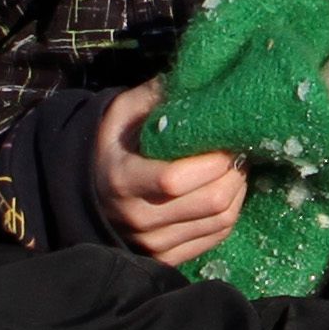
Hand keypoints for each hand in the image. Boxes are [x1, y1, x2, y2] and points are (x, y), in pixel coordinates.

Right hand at [94, 78, 247, 268]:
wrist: (89, 191)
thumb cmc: (114, 143)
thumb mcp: (124, 110)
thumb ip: (158, 94)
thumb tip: (200, 72)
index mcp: (122, 179)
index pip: (175, 178)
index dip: (213, 158)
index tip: (226, 136)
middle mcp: (137, 218)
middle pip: (211, 201)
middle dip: (235, 170)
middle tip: (239, 149)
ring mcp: (153, 243)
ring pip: (221, 219)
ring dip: (239, 189)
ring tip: (234, 167)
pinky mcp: (167, 257)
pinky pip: (217, 236)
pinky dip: (231, 210)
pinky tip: (226, 189)